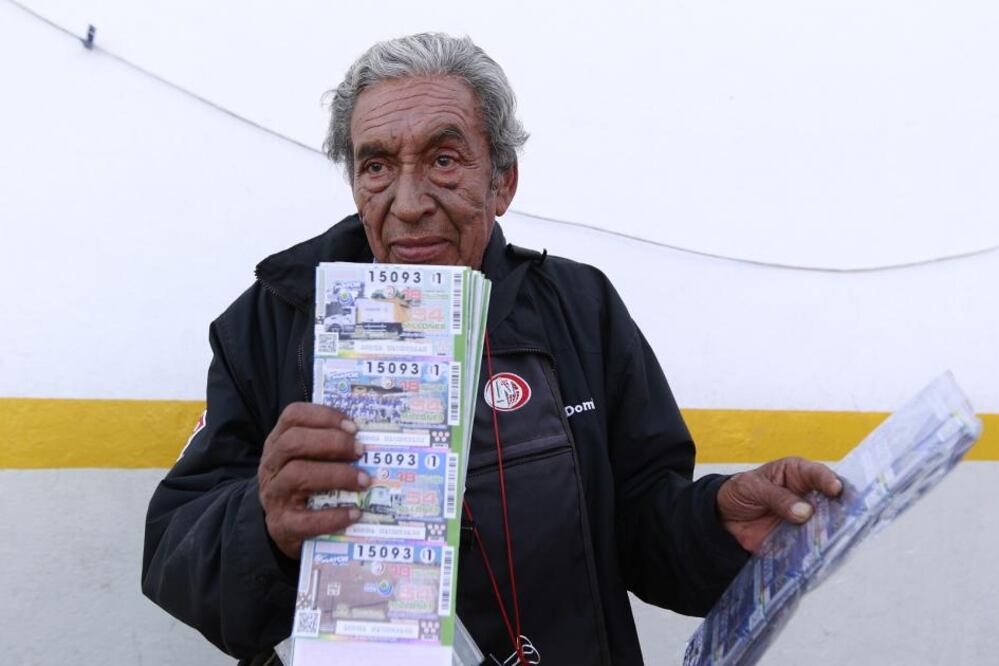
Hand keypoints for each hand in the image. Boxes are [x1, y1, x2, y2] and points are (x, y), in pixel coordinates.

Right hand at [258, 402, 368, 558]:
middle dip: (331, 442)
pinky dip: (333, 516)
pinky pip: (305, 520)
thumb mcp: (308, 459)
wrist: (283, 527)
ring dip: (335, 475)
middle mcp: (271, 466)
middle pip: (293, 443)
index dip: (324, 416)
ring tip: (363, 480)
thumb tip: (371, 436)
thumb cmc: (304, 486)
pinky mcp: (282, 526)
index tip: (353, 427)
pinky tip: (355, 513)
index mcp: (278, 443)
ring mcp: (274, 495)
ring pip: (296, 475)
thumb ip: (329, 446)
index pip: (293, 416)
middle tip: (360, 450)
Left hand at [716, 456, 842, 552]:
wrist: (724, 517)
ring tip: (835, 540)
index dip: (828, 480)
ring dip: (831, 534)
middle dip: (840, 510)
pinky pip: (811, 546)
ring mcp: (806, 520)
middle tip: (847, 519)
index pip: (818, 474)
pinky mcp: (799, 540)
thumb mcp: (753, 487)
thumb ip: (777, 497)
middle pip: (831, 502)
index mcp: (798, 474)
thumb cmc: (742, 491)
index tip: (835, 489)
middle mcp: (808, 496)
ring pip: (825, 526)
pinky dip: (815, 551)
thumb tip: (805, 512)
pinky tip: (820, 557)